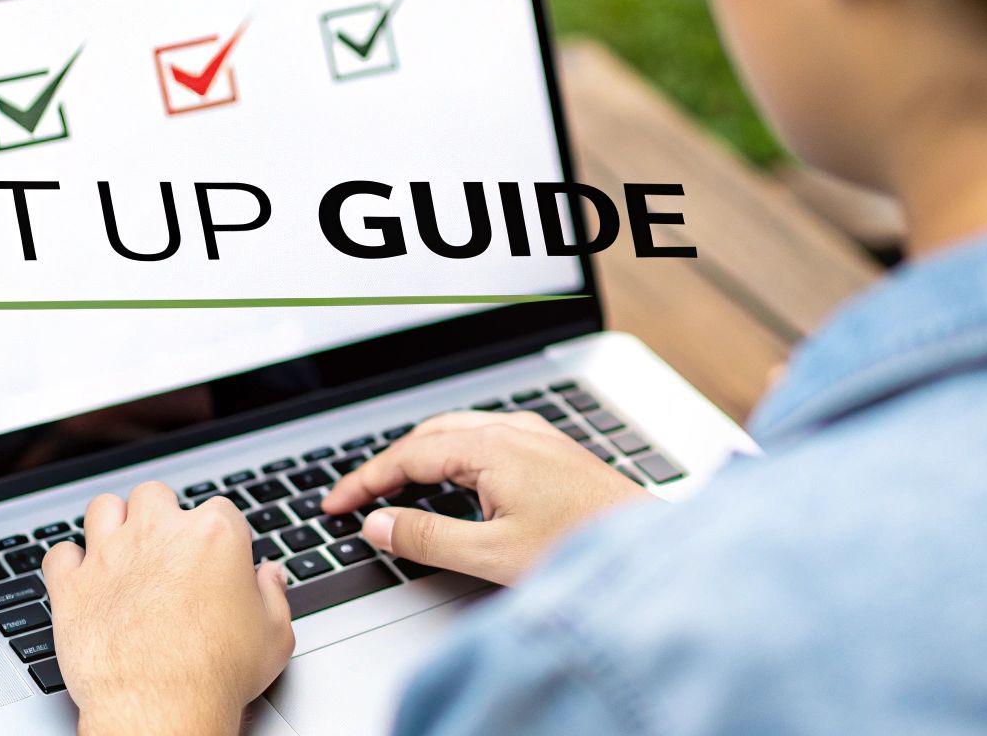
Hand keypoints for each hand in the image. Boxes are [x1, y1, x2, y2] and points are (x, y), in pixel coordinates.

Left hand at [43, 482, 294, 735]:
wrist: (162, 707)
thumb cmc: (219, 673)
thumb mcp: (273, 636)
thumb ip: (273, 595)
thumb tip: (269, 577)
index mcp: (214, 534)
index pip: (219, 509)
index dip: (219, 535)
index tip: (216, 560)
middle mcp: (159, 532)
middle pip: (155, 495)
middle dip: (160, 515)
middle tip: (165, 547)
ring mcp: (110, 555)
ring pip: (103, 507)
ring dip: (112, 523)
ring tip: (120, 548)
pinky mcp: (72, 585)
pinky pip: (59, 553)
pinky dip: (68, 563)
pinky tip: (82, 578)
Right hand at [320, 410, 647, 583]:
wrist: (650, 554)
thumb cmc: (582, 550)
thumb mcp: (491, 555)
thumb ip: (427, 538)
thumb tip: (379, 525)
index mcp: (492, 448)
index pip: (407, 455)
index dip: (364, 481)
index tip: (335, 505)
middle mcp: (514, 431)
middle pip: (429, 434)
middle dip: (388, 463)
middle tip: (358, 498)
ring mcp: (538, 437)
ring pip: (460, 431)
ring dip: (421, 454)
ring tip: (396, 488)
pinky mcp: (555, 451)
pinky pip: (488, 437)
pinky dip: (454, 454)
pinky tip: (458, 480)